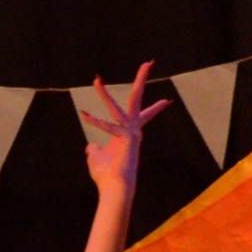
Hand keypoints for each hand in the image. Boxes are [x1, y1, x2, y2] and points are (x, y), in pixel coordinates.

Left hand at [78, 62, 171, 205]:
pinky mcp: (124, 139)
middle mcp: (132, 130)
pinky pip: (107, 128)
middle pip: (137, 100)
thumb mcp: (98, 159)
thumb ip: (95, 150)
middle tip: (149, 62)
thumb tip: (90, 146)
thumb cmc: (107, 176)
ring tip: (96, 79)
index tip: (168, 101)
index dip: (156, 108)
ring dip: (104, 94)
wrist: (115, 190)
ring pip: (118, 108)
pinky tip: (83, 114)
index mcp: (129, 133)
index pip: (144, 116)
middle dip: (142, 79)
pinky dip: (94, 122)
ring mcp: (130, 134)